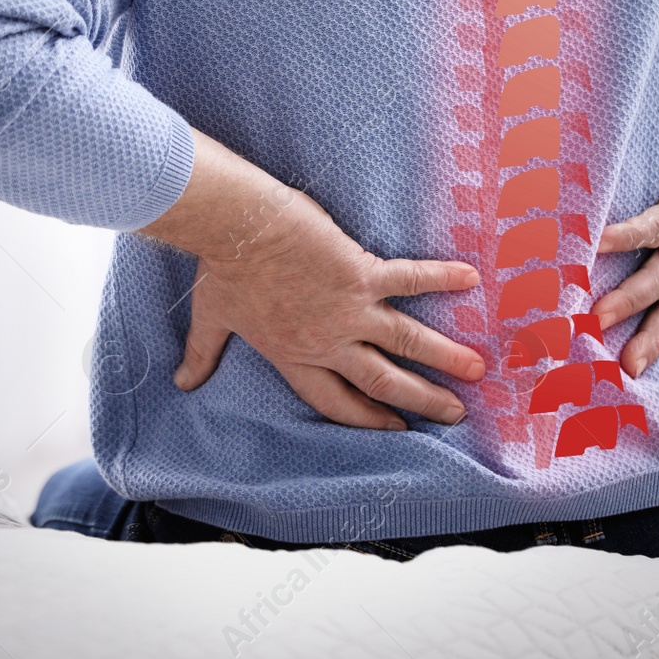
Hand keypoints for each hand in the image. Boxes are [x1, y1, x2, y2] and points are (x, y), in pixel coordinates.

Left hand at [147, 132, 485, 429]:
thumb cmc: (223, 269)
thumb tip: (182, 381)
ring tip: (476, 369)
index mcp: (295, 355)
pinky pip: (409, 279)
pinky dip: (440, 278)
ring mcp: (349, 309)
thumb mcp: (212, 319)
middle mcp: (329, 341)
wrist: (238, 228)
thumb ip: (202, 354)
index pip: (336, 400)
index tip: (395, 429)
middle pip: (381, 381)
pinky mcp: (362, 273)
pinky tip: (471, 278)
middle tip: (453, 414)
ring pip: (405, 341)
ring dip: (442, 356)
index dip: (366, 418)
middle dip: (420, 399)